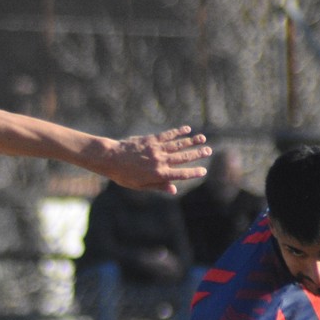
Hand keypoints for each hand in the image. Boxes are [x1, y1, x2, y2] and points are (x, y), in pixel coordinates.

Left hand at [95, 126, 210, 193]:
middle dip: (197, 154)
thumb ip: (158, 186)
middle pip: (183, 157)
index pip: (181, 174)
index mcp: (158, 175)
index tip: (204, 171)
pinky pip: (167, 135)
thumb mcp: (140, 186)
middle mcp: (160, 161)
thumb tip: (174, 190)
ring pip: (178, 144)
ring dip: (191, 141)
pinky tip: (187, 129)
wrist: (111, 158)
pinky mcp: (151, 140)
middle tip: (209, 150)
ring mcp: (156, 149)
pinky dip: (178, 132)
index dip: (194, 172)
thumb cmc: (124, 175)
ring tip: (202, 138)